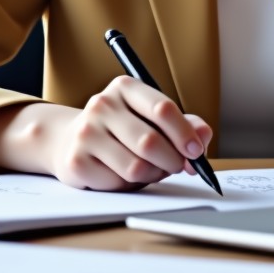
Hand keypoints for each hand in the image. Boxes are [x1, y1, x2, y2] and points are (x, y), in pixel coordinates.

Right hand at [46, 76, 212, 190]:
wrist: (70, 139)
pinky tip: (122, 173)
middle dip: (172, 160)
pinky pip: (117, 183)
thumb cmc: (122, 129)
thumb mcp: (152, 117)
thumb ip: (184, 124)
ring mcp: (86, 132)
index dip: (185, 134)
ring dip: (152, 174)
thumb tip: (203, 137)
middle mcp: (103, 104)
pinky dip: (128, 185)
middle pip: (150, 142)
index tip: (196, 152)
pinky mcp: (76, 161)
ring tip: (149, 168)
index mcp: (125, 87)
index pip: (163, 109)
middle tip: (177, 166)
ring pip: (136, 167)